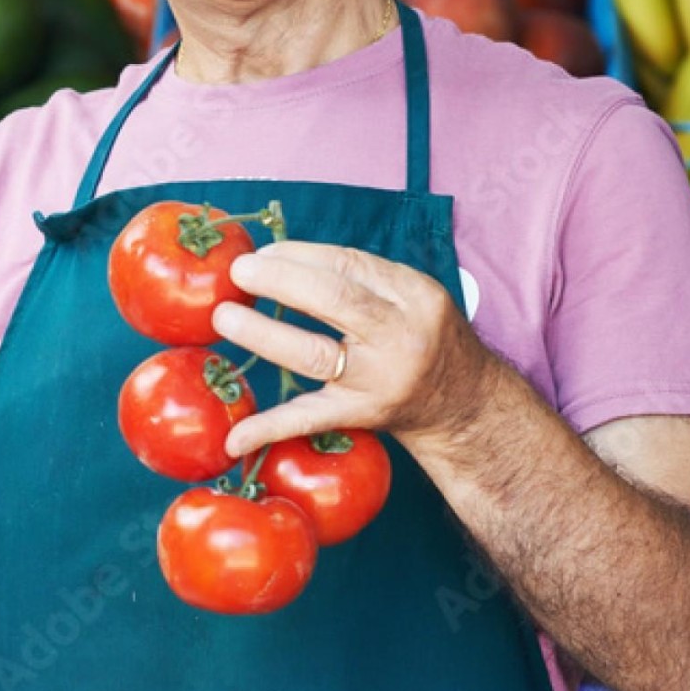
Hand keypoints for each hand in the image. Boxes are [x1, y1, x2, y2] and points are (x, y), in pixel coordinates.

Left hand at [210, 241, 501, 460]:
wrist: (464, 405)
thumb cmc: (424, 336)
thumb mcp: (411, 295)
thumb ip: (358, 278)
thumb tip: (276, 258)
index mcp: (413, 295)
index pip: (349, 265)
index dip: (298, 256)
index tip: (261, 252)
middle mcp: (399, 336)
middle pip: (335, 301)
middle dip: (281, 281)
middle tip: (239, 272)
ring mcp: (378, 380)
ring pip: (317, 354)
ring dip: (264, 335)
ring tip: (225, 318)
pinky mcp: (360, 416)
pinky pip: (310, 419)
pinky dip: (268, 429)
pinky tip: (234, 438)